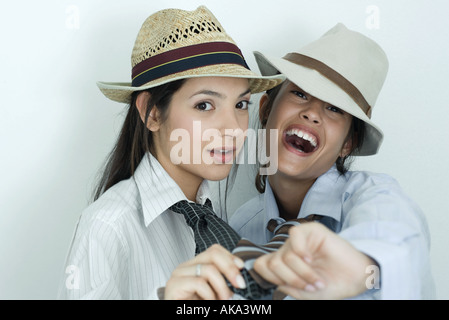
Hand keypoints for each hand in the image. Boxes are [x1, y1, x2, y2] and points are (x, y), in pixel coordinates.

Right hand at [164, 244, 245, 299]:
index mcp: (196, 265)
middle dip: (230, 268)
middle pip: (213, 254)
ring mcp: (178, 274)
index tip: (242, 269)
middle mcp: (186, 266)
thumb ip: (224, 281)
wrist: (179, 316)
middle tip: (240, 284)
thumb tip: (241, 276)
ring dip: (222, 287)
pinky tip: (209, 303)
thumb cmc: (196, 307)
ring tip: (224, 299)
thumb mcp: (214, 292)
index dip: (230, 257)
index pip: (215, 250)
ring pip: (208, 269)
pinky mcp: (174, 285)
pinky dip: (210, 295)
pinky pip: (199, 283)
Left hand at [253, 222, 376, 298]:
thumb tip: (275, 280)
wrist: (357, 279)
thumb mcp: (305, 293)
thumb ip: (286, 287)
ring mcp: (299, 240)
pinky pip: (294, 235)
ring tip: (318, 280)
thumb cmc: (332, 284)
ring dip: (302, 273)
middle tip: (310, 286)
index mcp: (284, 264)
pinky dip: (301, 252)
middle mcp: (288, 250)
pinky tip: (311, 259)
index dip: (271, 278)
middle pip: (273, 264)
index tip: (292, 287)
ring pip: (285, 255)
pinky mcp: (311, 230)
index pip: (261, 265)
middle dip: (291, 280)